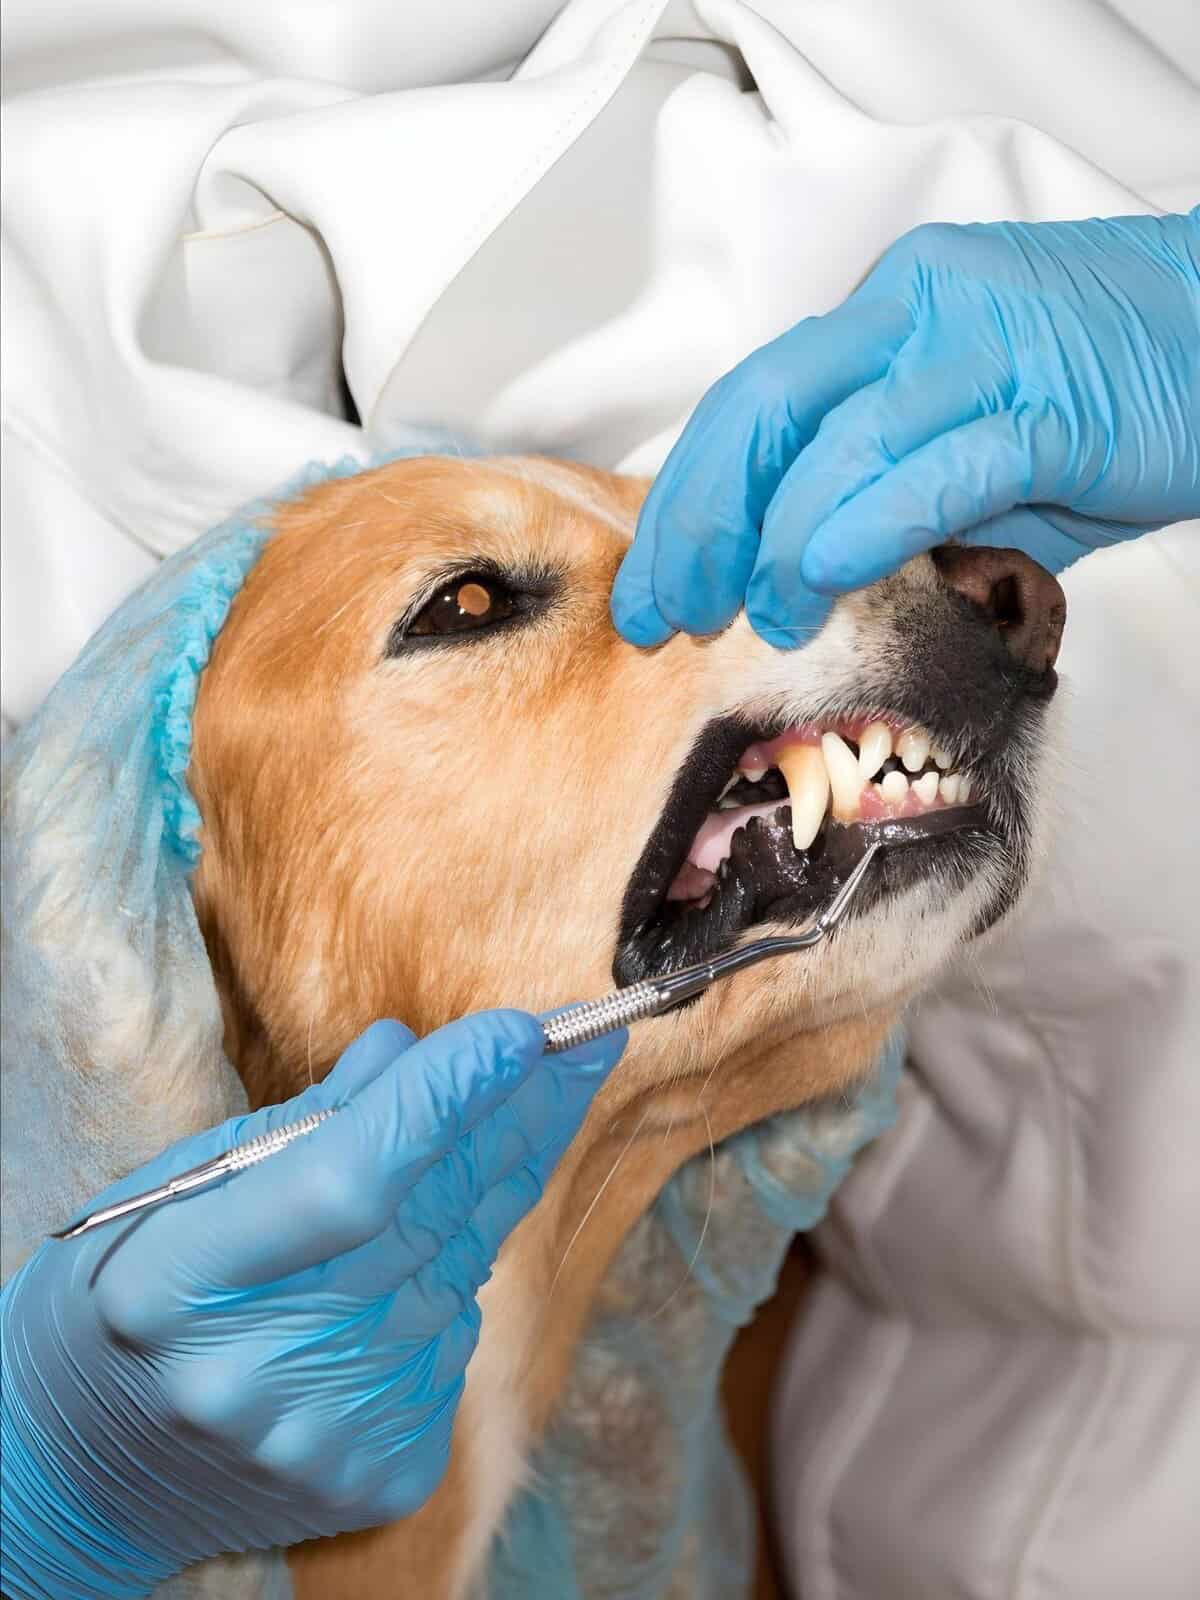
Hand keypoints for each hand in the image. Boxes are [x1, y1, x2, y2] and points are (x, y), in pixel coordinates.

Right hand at [0, 1012, 623, 1599]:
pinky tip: (424, 1251)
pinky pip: (453, 1341)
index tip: (518, 1032)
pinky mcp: (377, 1474)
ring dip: (492, 1187)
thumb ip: (299, 1124)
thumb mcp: (175, 1189)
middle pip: (429, 1216)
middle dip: (516, 1116)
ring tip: (516, 1120)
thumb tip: (408, 1050)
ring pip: (460, 1272)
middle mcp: (258, 1372)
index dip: (441, 1101)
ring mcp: (324, 1434)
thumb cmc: (124, 1299)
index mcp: (183, 1280)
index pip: (347, 1178)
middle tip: (582, 1046)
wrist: (86, 1468)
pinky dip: (452, 1279)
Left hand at [612, 208, 1199, 648]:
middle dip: (697, 524)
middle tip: (667, 615)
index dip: (688, 496)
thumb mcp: (973, 434)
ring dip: (775, 546)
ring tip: (758, 622)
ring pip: (835, 443)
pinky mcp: (1048, 405)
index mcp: (888, 312)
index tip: (655, 582)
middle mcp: (916, 310)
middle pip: (761, 412)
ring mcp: (980, 350)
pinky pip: (930, 469)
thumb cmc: (1112, 396)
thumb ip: (891, 486)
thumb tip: (804, 571)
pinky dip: (861, 528)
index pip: (752, 400)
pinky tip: (820, 580)